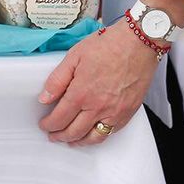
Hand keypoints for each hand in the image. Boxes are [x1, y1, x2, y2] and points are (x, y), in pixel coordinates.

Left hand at [38, 18, 158, 145]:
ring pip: (93, 138)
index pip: (59, 119)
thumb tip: (44, 98)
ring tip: (71, 140)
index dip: (48, 125)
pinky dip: (99, 136)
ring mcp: (114, 112)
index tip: (44, 124)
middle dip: (59, 136)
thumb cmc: (110, 44)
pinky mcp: (128, 112)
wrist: (139, 42)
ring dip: (78, 141)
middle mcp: (97, 107)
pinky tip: (93, 132)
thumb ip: (57, 79)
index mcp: (81, 93)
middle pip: (73, 132)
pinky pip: (111, 132)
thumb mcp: (75, 55)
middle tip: (53, 135)